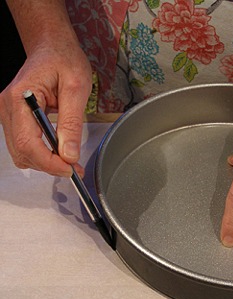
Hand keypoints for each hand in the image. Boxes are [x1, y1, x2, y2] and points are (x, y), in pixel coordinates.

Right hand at [0, 40, 91, 176]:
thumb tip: (69, 154)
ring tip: (69, 161)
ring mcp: (10, 113)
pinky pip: (25, 144)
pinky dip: (42, 154)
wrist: (53, 46)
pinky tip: (59, 152)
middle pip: (22, 152)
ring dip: (46, 162)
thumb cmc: (64, 59)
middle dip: (49, 166)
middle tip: (75, 168)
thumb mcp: (76, 88)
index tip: (70, 169)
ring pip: (22, 152)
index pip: (28, 143)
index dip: (49, 163)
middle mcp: (9, 108)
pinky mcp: (17, 118)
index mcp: (21, 98)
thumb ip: (72, 123)